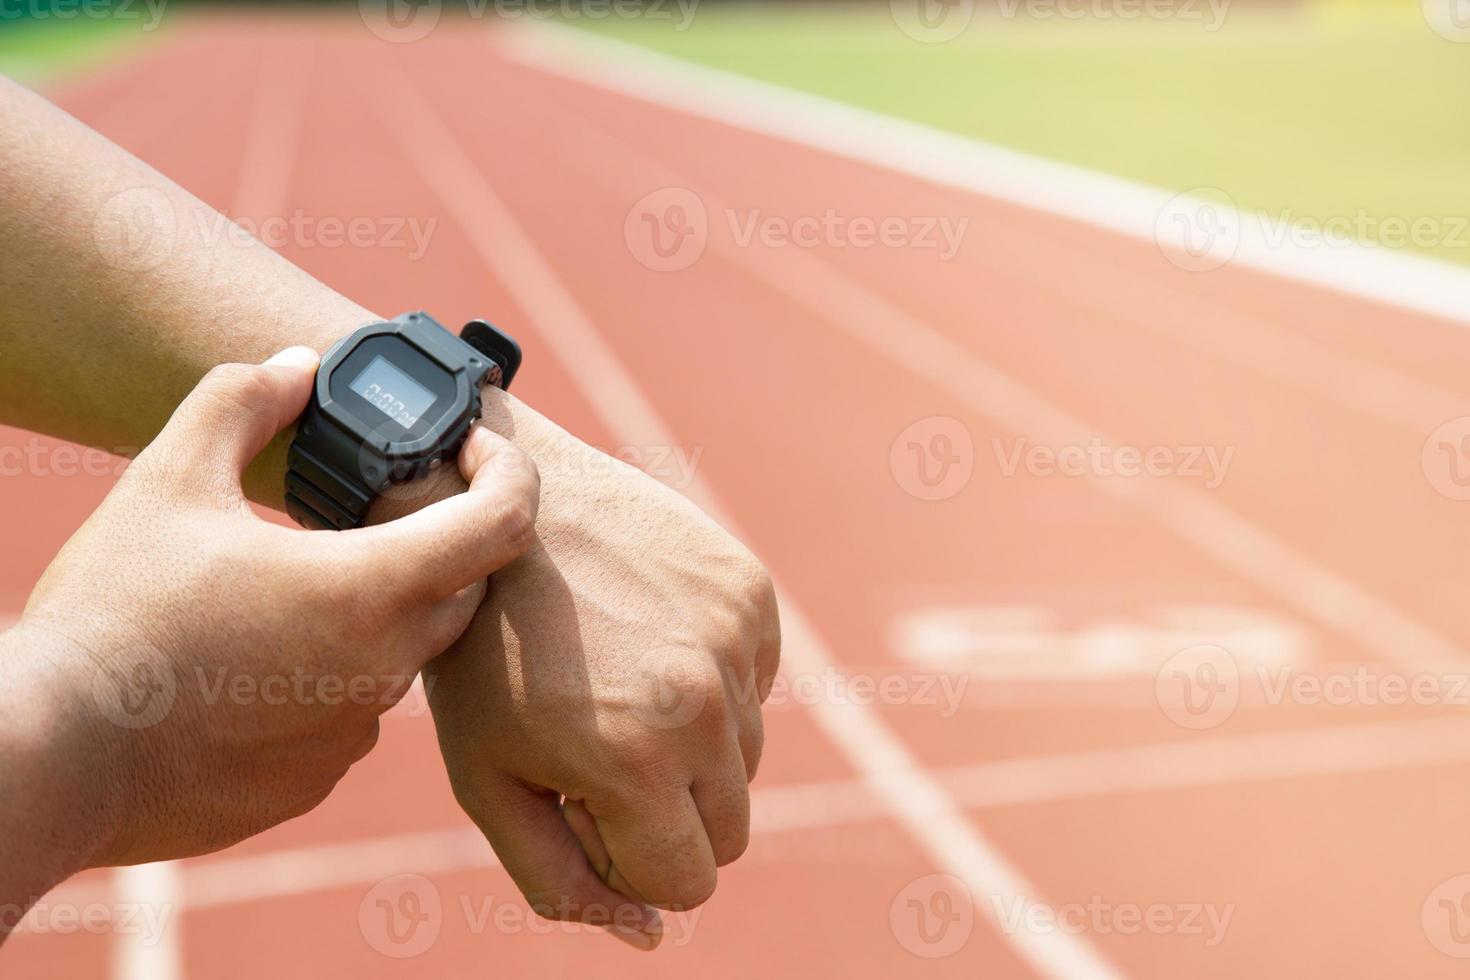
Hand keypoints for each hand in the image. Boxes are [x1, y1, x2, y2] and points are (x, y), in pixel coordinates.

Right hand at [14, 347, 539, 868]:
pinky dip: (327, 681)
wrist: (52, 757)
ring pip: (402, 658)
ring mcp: (349, 734)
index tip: (474, 453)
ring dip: (374, 615)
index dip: (508, 473)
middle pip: (462, 591)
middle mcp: (382, 669)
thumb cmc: (113, 616)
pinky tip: (255, 664)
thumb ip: (242, 403)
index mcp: (370, 590)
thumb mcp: (168, 479)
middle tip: (374, 513)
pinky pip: (348, 717)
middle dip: (440, 543)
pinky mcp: (311, 781)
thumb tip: (294, 365)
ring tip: (289, 587)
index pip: (504, 524)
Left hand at [424, 408, 779, 950]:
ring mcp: (735, 637)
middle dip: (671, 814)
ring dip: (694, 747)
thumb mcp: (488, 780)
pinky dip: (712, 681)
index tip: (579, 803)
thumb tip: (651, 935)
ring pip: (748, 755)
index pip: (689, 881)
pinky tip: (645, 638)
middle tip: (599, 750)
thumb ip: (562, 881)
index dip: (628, 858)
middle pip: (732, 828)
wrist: (493, 504)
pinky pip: (755, 682)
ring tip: (618, 686)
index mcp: (637, 759)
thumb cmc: (477, 651)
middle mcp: (705, 701)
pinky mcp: (749, 589)